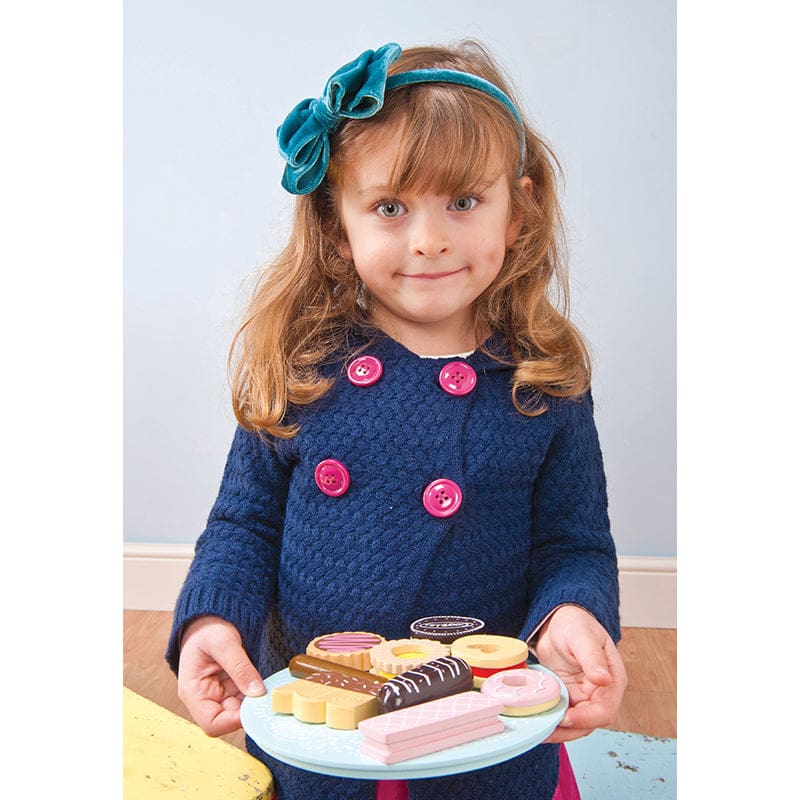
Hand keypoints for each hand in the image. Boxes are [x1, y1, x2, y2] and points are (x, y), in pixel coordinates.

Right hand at [177, 615, 265, 736]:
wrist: (208, 617)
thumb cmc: (208, 628)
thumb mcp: (224, 643)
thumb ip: (240, 667)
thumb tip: (257, 692)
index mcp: (193, 692)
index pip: (212, 723)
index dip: (233, 722)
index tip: (255, 708)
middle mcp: (205, 698)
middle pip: (228, 720)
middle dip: (249, 711)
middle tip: (270, 699)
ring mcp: (219, 693)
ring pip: (240, 710)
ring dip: (255, 703)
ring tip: (271, 691)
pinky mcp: (230, 687)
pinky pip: (245, 698)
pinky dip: (256, 694)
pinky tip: (267, 686)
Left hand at [534, 605, 626, 742]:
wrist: (559, 621)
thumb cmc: (575, 623)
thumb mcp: (581, 636)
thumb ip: (592, 658)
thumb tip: (604, 679)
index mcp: (612, 679)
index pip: (605, 709)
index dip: (587, 718)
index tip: (567, 718)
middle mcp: (601, 692)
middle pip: (590, 723)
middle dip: (569, 730)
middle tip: (546, 729)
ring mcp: (584, 697)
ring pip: (576, 725)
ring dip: (559, 730)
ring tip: (539, 729)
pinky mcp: (568, 697)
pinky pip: (562, 715)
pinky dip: (551, 721)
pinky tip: (536, 720)